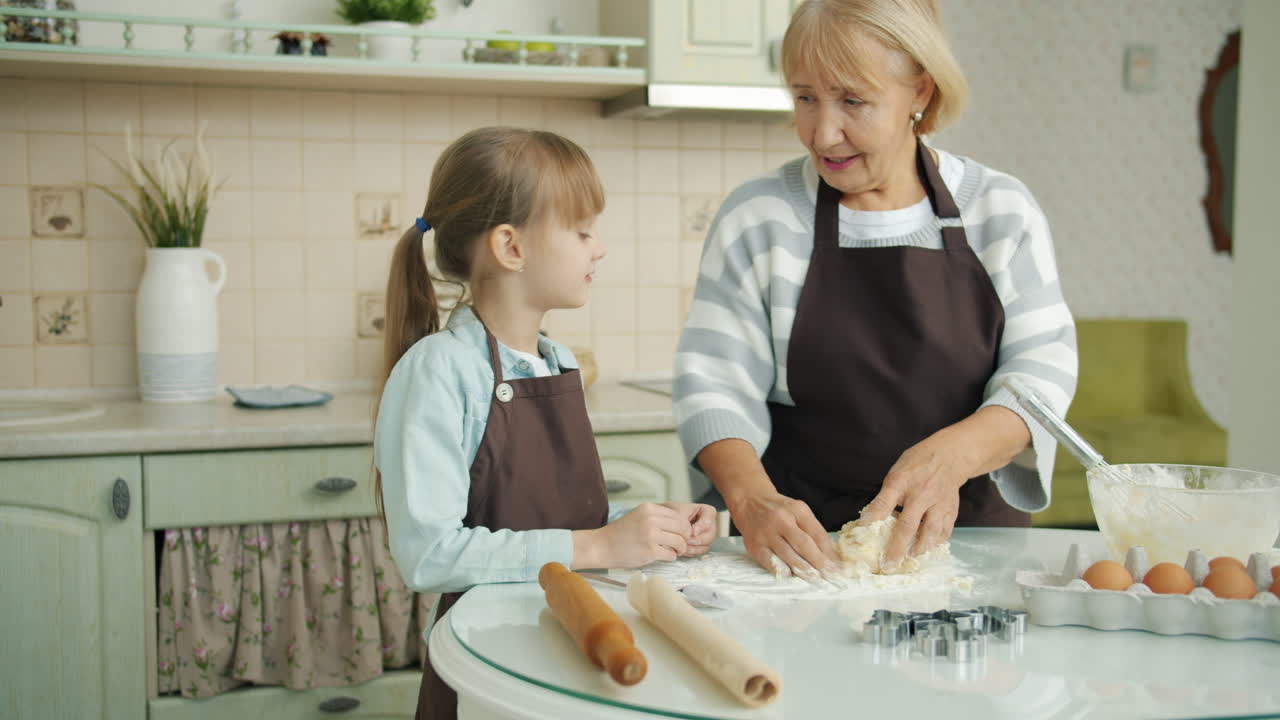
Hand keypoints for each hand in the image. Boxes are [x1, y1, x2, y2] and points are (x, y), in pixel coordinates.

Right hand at [574, 502, 692, 568]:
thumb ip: (657, 517)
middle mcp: (651, 519)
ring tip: (675, 551)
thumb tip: (681, 525)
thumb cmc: (620, 533)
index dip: (683, 526)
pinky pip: (671, 555)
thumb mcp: (639, 516)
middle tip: (681, 544)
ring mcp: (651, 535)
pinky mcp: (650, 551)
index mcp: (649, 508)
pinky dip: (671, 557)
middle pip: (682, 527)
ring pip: (680, 542)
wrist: (601, 546)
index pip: (678, 515)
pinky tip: (664, 556)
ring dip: (680, 549)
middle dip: (685, 537)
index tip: (679, 534)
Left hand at [661, 502, 717, 555]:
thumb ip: (685, 522)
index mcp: (706, 511)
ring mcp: (706, 535)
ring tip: (682, 547)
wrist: (665, 520)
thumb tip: (692, 535)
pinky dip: (692, 552)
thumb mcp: (677, 513)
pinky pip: (700, 551)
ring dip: (695, 548)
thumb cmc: (672, 513)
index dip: (703, 525)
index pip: (710, 515)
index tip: (693, 531)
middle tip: (687, 541)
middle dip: (699, 540)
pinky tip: (682, 551)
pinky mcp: (701, 545)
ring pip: (706, 544)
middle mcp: (709, 524)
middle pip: (710, 534)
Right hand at [726, 490, 837, 580]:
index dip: (830, 553)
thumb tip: (830, 556)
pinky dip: (783, 572)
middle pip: (805, 546)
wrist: (749, 500)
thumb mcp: (798, 511)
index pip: (817, 534)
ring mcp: (766, 533)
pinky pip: (771, 563)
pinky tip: (793, 578)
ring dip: (805, 571)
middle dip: (820, 564)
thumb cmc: (779, 510)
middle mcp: (781, 520)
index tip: (839, 568)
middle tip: (833, 578)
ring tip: (817, 581)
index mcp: (797, 510)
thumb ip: (813, 530)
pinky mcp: (754, 546)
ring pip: (789, 556)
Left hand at [859, 435, 964, 571]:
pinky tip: (927, 550)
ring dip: (919, 549)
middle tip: (888, 565)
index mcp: (902, 481)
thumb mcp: (896, 473)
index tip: (863, 532)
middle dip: (897, 548)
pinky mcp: (951, 510)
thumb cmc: (917, 465)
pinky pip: (944, 532)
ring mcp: (939, 503)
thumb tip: (872, 520)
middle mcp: (921, 494)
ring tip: (909, 559)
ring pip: (930, 532)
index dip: (873, 518)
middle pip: (908, 526)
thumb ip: (886, 496)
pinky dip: (935, 544)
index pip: (884, 503)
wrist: (949, 456)